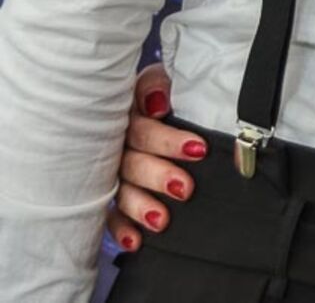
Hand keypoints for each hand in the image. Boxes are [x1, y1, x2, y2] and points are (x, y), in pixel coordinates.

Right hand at [105, 65, 204, 252]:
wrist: (133, 106)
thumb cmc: (151, 94)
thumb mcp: (154, 82)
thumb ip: (155, 86)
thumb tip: (158, 103)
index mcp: (124, 114)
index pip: (142, 128)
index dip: (166, 140)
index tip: (199, 148)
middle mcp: (112, 143)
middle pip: (131, 162)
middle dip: (158, 176)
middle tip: (185, 188)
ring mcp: (107, 170)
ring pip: (120, 190)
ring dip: (140, 205)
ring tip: (162, 220)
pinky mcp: (105, 193)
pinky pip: (109, 214)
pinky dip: (121, 229)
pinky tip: (135, 241)